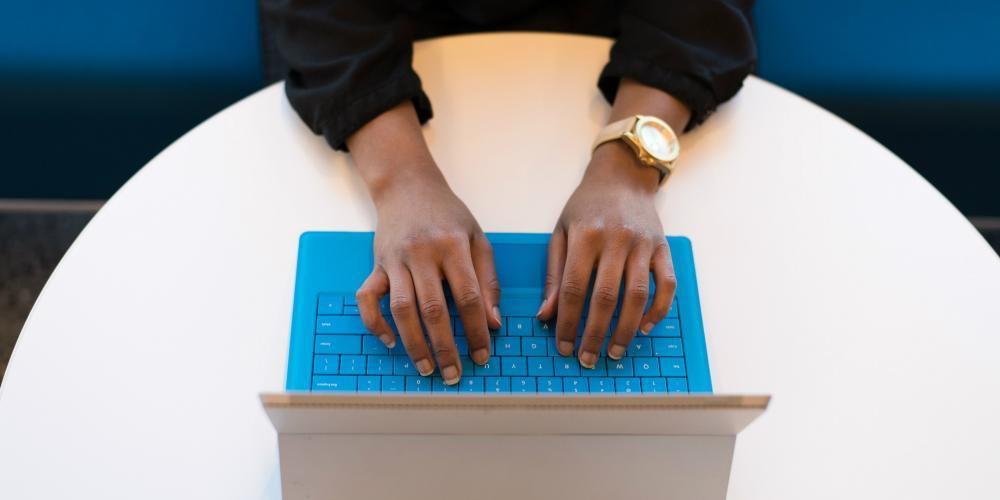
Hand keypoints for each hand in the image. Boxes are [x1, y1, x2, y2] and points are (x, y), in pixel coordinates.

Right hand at [354, 171, 500, 385]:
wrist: (407, 186)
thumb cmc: (447, 215)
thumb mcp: (477, 238)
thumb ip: (488, 280)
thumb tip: (493, 323)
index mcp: (453, 246)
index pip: (468, 296)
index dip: (476, 329)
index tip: (482, 355)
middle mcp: (422, 253)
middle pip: (433, 309)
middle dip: (445, 346)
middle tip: (453, 374)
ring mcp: (395, 259)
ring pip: (401, 309)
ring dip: (413, 343)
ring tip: (426, 368)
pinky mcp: (376, 264)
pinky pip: (367, 298)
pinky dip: (375, 322)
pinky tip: (390, 341)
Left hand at [537, 142, 676, 367]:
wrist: (622, 176)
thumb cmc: (586, 206)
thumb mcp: (561, 232)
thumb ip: (553, 274)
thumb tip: (545, 315)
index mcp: (585, 236)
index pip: (573, 288)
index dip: (567, 322)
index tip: (563, 346)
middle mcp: (616, 240)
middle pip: (605, 297)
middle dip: (595, 333)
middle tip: (588, 358)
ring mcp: (643, 244)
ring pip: (637, 296)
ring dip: (626, 329)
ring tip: (614, 351)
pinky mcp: (663, 248)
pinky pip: (666, 284)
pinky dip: (659, 309)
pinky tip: (646, 327)